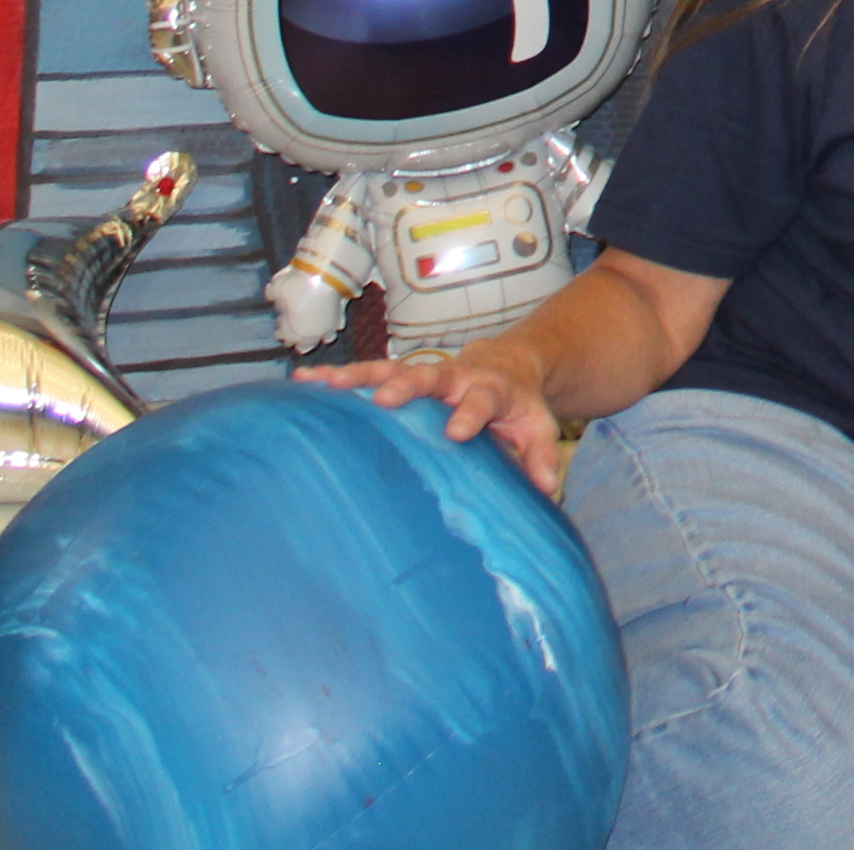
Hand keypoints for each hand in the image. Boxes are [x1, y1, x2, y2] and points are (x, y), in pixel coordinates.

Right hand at [302, 343, 561, 498]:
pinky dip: (338, 377)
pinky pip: (367, 375)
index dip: (470, 413)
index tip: (458, 431)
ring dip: (360, 376)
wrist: (509, 365)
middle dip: (409, 387)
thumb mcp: (538, 427)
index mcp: (491, 390)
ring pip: (391, 370)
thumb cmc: (518, 407)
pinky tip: (307, 380)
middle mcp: (454, 377)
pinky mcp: (401, 377)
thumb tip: (547, 489)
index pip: (483, 400)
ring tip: (326, 382)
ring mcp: (425, 375)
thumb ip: (542, 455)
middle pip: (431, 376)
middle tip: (386, 400)